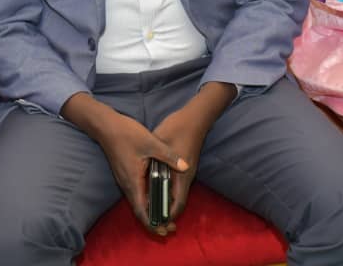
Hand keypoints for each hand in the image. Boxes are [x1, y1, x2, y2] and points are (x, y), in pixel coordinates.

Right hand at [94, 111, 187, 235]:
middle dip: (155, 220)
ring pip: (138, 202)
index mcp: (133, 181)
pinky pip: (137, 193)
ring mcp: (125, 179)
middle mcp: (127, 184)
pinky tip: (157, 195)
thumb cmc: (126, 134)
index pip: (141, 211)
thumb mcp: (151, 143)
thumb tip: (186, 167)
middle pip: (140, 210)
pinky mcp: (125, 174)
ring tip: (166, 215)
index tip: (164, 231)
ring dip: (151, 210)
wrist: (106, 125)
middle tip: (170, 227)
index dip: (152, 223)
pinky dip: (147, 200)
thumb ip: (169, 156)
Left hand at [151, 107, 208, 229]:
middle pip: (175, 201)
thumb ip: (158, 161)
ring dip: (163, 201)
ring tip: (148, 208)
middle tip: (152, 221)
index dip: (168, 216)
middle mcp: (185, 176)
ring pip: (173, 192)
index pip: (178, 204)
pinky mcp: (181, 166)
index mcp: (182, 175)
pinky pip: (172, 184)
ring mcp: (184, 172)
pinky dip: (163, 190)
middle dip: (164, 212)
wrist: (194, 117)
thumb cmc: (178, 128)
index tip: (157, 224)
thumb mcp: (161, 143)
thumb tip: (150, 177)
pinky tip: (151, 188)